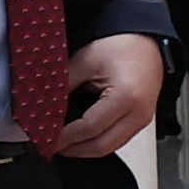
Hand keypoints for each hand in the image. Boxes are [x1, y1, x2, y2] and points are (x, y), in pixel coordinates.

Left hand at [58, 34, 164, 155]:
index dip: (65, 137)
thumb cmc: (120, 45)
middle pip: (101, 146)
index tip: (47, 138)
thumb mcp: (85, 61)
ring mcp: (143, 119)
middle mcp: (139, 113)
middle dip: (74, 149)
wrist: (144, 39)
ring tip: (64, 143)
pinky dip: (98, 141)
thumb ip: (64, 86)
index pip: (89, 128)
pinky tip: (82, 137)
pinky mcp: (142, 120)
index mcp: (125, 97)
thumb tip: (44, 108)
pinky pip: (118, 140)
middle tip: (53, 146)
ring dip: (86, 149)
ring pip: (111, 147)